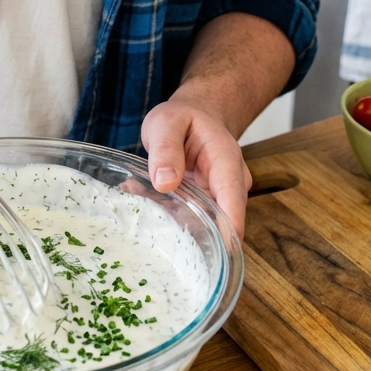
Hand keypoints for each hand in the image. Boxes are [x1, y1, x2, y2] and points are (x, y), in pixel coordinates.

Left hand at [141, 90, 251, 239]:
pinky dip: (164, 213)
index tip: (213, 253)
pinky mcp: (203, 206)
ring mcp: (217, 198)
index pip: (232, 201)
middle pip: (219, 221)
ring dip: (170, 221)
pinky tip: (141, 199)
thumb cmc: (184, 117)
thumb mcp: (166, 122)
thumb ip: (166, 148)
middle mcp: (229, 185)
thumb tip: (165, 182)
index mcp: (226, 162)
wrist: (195, 116)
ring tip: (138, 201)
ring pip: (200, 222)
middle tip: (150, 222)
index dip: (227, 231)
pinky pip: (186, 217)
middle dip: (188, 230)